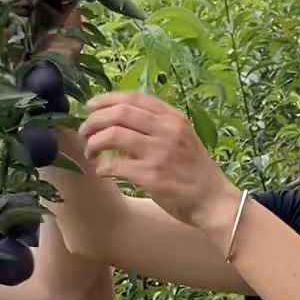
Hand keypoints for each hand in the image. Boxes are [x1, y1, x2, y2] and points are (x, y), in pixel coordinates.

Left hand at [79, 92, 241, 229]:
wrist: (213, 201)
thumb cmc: (194, 171)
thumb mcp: (183, 137)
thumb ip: (158, 125)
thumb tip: (119, 118)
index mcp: (174, 118)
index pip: (134, 98)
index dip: (107, 100)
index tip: (91, 108)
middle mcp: (167, 131)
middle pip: (119, 113)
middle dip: (94, 121)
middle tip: (85, 132)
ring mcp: (159, 153)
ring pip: (112, 136)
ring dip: (93, 143)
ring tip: (90, 152)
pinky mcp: (152, 177)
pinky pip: (116, 166)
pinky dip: (103, 168)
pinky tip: (103, 171)